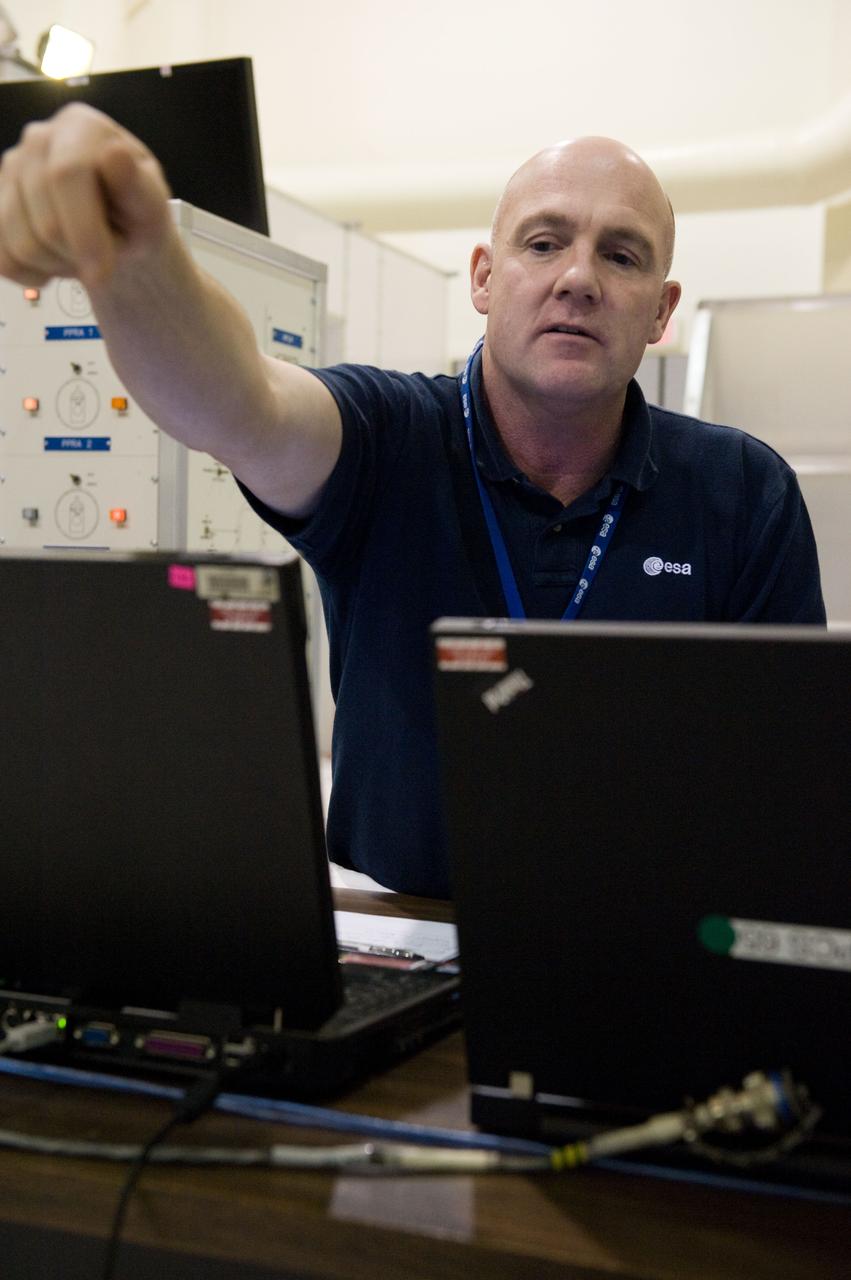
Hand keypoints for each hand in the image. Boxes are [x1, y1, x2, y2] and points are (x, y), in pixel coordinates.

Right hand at [0, 103, 172, 289]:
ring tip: (84, 255)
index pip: (66, 175)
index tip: (103, 271)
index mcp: (81, 127)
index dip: (84, 231)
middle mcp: (38, 139)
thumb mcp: (151, 205)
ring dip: (60, 266)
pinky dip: (34, 275)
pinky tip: (58, 265)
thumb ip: (137, 186)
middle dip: (79, 255)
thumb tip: (115, 155)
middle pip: (45, 221)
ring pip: (22, 245)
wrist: (119, 228)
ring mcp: (11, 170)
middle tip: (106, 259)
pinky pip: (5, 259)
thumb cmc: (137, 213)